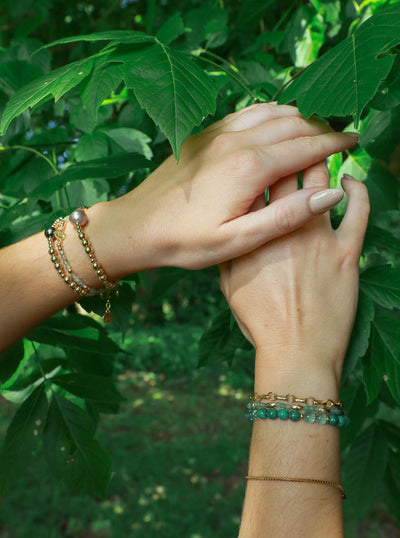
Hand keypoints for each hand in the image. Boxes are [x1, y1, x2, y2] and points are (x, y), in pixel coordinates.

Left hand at [89, 103, 359, 276]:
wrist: (137, 226)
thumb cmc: (185, 241)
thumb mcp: (239, 240)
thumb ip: (286, 216)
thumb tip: (329, 194)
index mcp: (250, 167)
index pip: (307, 146)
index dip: (335, 143)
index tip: (355, 141)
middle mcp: (236, 141)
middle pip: (293, 123)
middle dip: (321, 128)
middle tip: (340, 138)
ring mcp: (218, 133)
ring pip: (271, 112)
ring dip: (298, 117)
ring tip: (315, 130)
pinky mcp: (204, 134)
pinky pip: (247, 113)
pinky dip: (270, 113)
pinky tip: (275, 123)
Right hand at [219, 163, 368, 382]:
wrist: (296, 351)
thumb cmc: (261, 323)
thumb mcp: (229, 286)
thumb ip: (230, 251)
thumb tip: (232, 226)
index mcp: (252, 234)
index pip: (252, 187)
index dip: (256, 163)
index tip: (261, 152)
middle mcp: (283, 227)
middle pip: (285, 173)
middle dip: (289, 148)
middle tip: (295, 135)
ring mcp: (317, 237)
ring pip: (321, 181)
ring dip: (322, 159)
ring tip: (323, 147)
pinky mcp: (347, 251)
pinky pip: (359, 211)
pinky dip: (357, 190)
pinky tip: (352, 181)